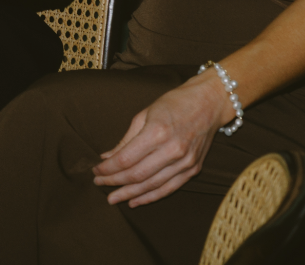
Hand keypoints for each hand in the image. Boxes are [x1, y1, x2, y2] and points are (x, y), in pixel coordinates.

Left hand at [91, 73, 231, 205]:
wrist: (209, 103)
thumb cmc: (173, 104)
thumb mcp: (144, 114)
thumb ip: (126, 139)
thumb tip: (107, 157)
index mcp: (157, 132)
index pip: (126, 159)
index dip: (108, 168)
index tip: (95, 170)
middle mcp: (173, 150)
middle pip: (137, 175)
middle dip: (115, 182)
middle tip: (98, 184)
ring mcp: (185, 162)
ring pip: (152, 185)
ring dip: (130, 194)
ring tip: (113, 198)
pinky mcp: (193, 169)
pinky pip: (169, 188)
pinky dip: (151, 196)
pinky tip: (135, 201)